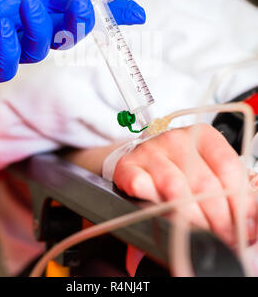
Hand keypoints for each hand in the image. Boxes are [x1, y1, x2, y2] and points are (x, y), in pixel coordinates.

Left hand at [0, 0, 145, 82]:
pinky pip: (7, 66)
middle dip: (81, 22)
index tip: (134, 13)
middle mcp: (24, 20)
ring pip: (42, 48)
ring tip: (21, 5)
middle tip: (82, 7)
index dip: (107, 10)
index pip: (78, 4)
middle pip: (68, 31)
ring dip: (40, 29)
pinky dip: (8, 49)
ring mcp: (6, 43)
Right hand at [113, 124, 256, 246]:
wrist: (142, 159)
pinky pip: (141, 185)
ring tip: (199, 235)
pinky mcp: (128, 166)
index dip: (240, 202)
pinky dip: (151, 202)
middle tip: (224, 237)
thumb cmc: (181, 167)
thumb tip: (253, 216)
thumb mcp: (212, 170)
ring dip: (191, 220)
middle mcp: (176, 139)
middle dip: (218, 218)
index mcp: (202, 135)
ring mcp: (150, 151)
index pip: (228, 167)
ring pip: (175, 189)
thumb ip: (235, 189)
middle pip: (204, 182)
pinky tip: (161, 212)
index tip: (244, 226)